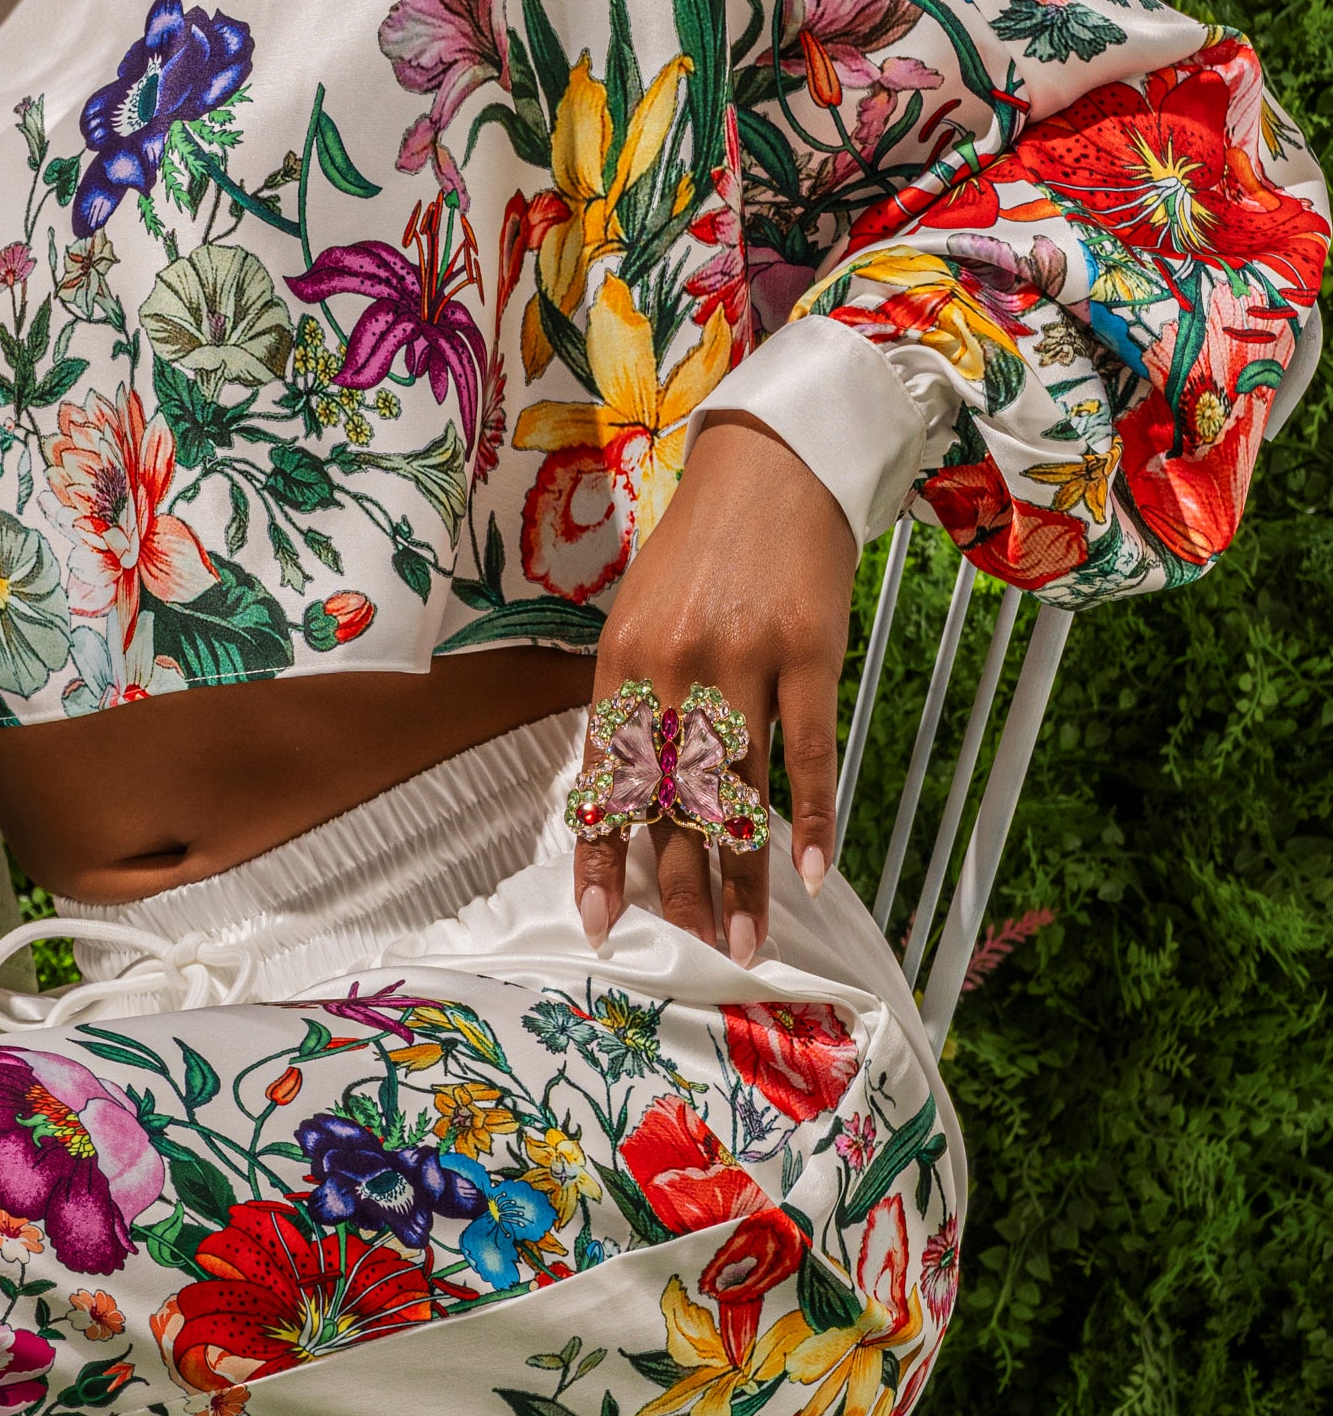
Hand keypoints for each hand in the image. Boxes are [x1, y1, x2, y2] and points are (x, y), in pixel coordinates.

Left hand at [574, 410, 857, 964]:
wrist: (770, 467)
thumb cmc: (703, 552)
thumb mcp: (643, 618)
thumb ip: (636, 703)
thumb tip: (630, 802)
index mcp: (620, 660)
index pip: (605, 778)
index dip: (602, 855)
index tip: (602, 922)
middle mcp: (673, 663)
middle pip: (671, 798)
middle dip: (678, 884)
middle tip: (689, 947)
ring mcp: (742, 657)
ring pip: (738, 789)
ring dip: (743, 875)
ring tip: (747, 938)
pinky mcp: (807, 650)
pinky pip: (808, 752)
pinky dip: (812, 818)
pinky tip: (813, 872)